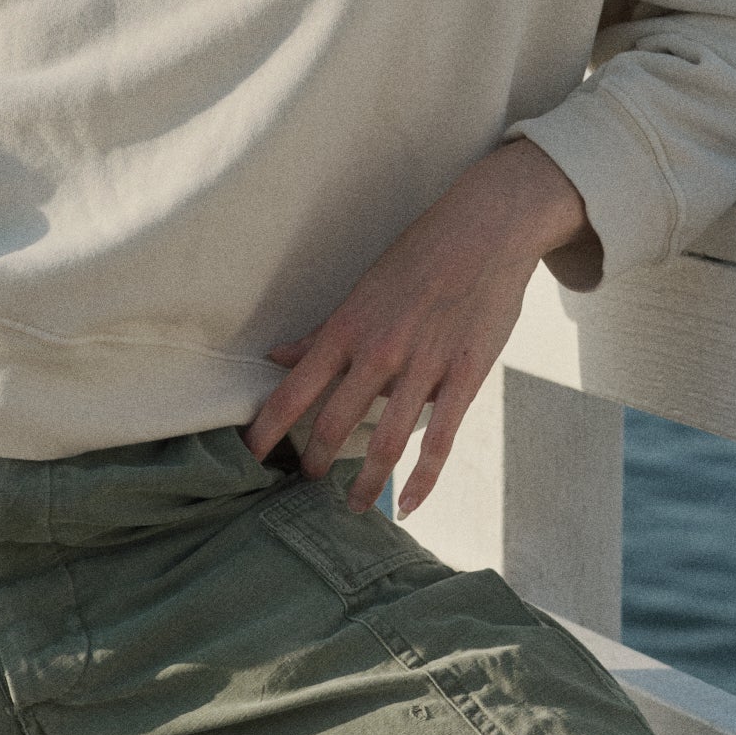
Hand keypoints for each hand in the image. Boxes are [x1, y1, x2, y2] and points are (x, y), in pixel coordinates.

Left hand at [245, 141, 594, 515]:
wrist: (487, 228)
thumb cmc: (420, 255)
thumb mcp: (363, 288)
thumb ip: (323, 330)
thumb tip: (278, 355)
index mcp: (347, 328)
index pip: (294, 391)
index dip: (266, 429)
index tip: (248, 457)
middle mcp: (378, 351)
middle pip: (333, 424)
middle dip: (314, 463)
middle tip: (306, 485)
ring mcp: (423, 366)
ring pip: (384, 442)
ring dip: (364, 483)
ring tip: (352, 506)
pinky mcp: (465, 376)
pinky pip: (439, 440)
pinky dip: (422, 479)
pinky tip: (406, 504)